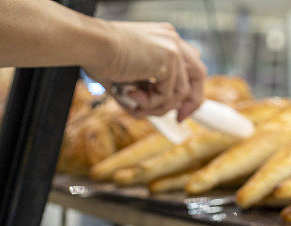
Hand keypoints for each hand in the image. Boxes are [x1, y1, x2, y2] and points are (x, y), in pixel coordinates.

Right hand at [84, 21, 206, 120]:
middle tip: (179, 120)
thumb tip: (146, 111)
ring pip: (179, 93)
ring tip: (134, 102)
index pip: (188, 65)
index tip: (179, 111)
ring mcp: (173, 49)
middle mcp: (172, 40)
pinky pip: (167, 96)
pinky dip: (149, 103)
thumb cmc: (99, 58)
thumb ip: (143, 90)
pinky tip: (131, 95)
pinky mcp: (168, 60)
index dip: (187, 90)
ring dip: (156, 106)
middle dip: (191, 102)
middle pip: (198, 75)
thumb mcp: (127, 76)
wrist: (92, 45)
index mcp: (163, 40)